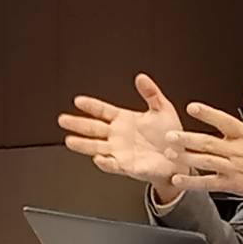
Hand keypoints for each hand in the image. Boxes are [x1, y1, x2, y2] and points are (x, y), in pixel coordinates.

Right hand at [57, 74, 188, 193]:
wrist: (179, 158)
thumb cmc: (170, 135)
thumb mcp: (162, 109)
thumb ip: (151, 93)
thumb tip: (141, 77)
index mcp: (124, 120)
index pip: (103, 111)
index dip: (91, 106)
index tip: (78, 100)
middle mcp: (118, 135)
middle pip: (93, 128)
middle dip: (77, 124)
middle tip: (63, 119)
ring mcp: (120, 151)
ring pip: (96, 146)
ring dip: (83, 144)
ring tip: (70, 140)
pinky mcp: (127, 166)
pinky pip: (113, 164)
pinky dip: (105, 162)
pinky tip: (98, 158)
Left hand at [163, 89, 242, 202]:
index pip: (224, 121)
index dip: (208, 114)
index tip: (192, 107)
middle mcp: (237, 151)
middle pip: (208, 143)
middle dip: (187, 139)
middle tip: (169, 135)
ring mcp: (232, 168)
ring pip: (205, 162)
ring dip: (186, 158)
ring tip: (170, 153)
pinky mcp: (231, 184)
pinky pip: (208, 183)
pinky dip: (192, 182)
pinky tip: (178, 179)